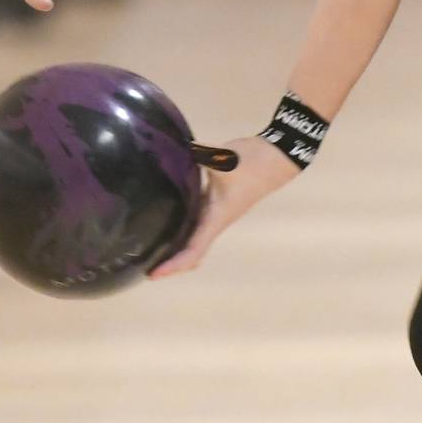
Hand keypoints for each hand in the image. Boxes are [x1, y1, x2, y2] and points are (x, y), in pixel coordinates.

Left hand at [150, 136, 299, 278]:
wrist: (276, 156)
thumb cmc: (253, 163)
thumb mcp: (225, 158)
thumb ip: (199, 154)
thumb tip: (175, 148)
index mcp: (217, 218)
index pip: (193, 251)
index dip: (174, 265)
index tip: (153, 274)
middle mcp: (215, 220)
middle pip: (191, 252)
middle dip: (170, 262)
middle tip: (144, 263)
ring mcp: (216, 211)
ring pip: (193, 237)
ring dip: (175, 246)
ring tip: (150, 244)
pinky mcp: (215, 200)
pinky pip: (194, 220)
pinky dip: (180, 225)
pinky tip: (165, 214)